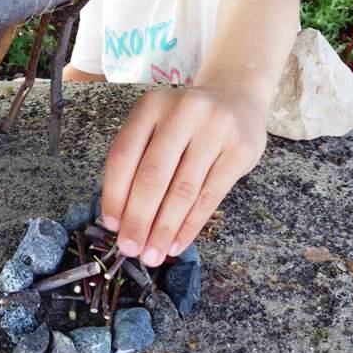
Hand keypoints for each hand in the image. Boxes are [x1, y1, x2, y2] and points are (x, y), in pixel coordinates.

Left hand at [99, 84, 267, 266]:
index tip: (111, 226)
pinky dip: (191, 225)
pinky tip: (178, 243)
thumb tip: (121, 220)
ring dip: (164, 229)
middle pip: (152, 175)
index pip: (123, 155)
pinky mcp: (240, 150)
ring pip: (182, 190)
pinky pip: (210, 196)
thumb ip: (139, 161)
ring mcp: (215, 129)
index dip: (114, 194)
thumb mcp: (158, 127)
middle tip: (131, 249)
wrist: (237, 99)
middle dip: (138, 218)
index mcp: (151, 105)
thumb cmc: (187, 123)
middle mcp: (183, 112)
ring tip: (154, 254)